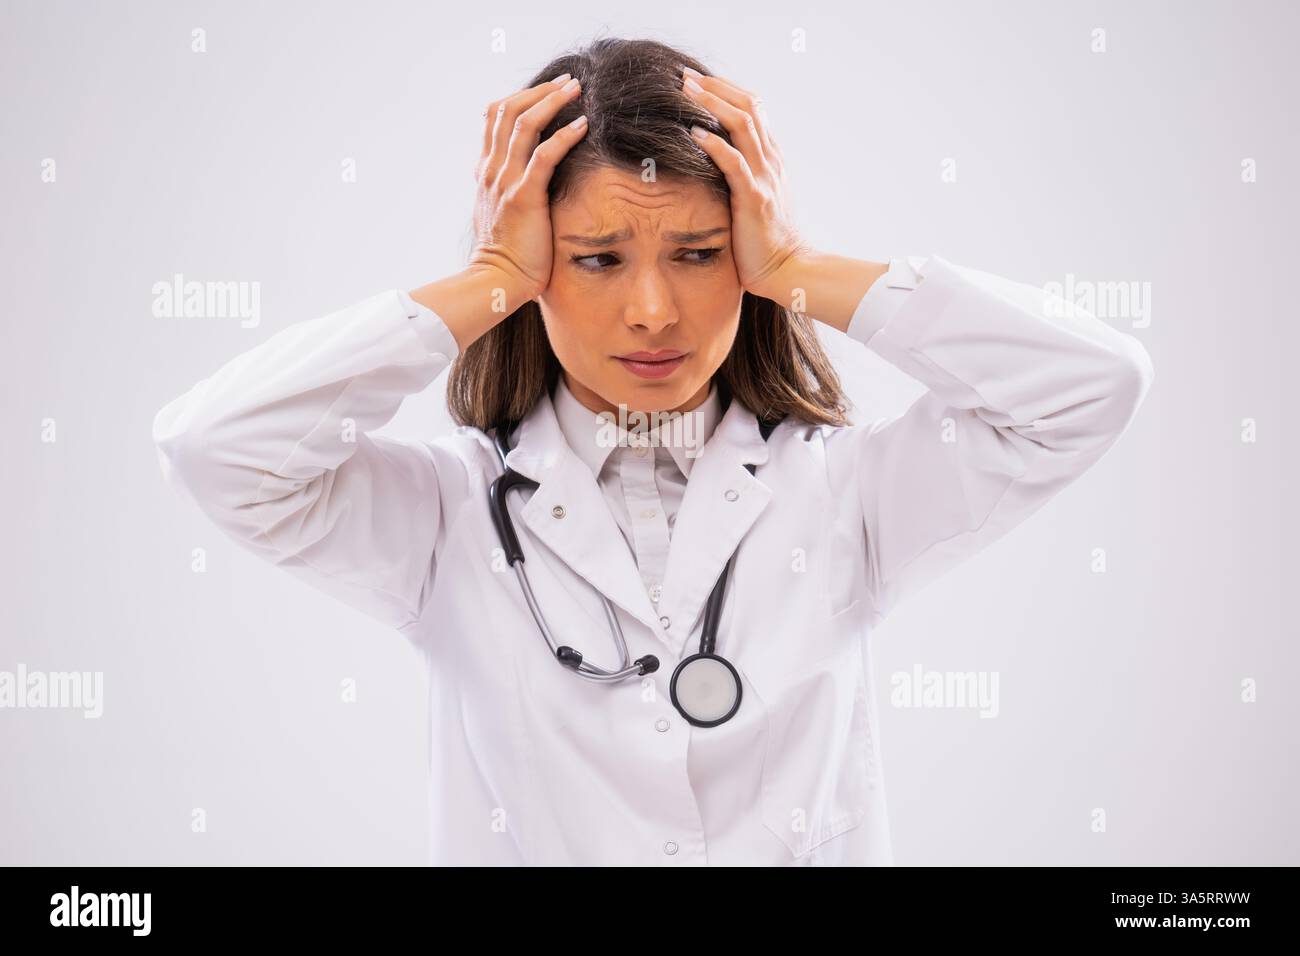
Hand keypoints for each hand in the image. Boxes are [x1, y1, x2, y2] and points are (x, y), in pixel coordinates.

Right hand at [470, 74, 588, 297]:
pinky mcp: (523, 197)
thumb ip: (502, 192)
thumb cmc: (505, 256)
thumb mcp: (498, 215)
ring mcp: (505, 181)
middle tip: (568, 81)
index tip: (548, 90)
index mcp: (486, 172)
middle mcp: (492, 170)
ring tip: (577, 89)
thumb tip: (513, 181)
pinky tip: (583, 125)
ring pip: (523, 124)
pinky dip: (564, 135)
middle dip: (540, 90)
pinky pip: (544, 156)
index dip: (520, 97)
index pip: (495, 118)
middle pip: (508, 110)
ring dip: (552, 101)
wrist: (495, 281)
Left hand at [680, 68, 812, 301]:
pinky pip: (734, 163)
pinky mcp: (754, 198)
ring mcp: (765, 177)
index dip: (726, 90)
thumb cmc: (766, 240)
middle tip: (685, 76)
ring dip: (712, 104)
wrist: (787, 269)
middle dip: (715, 87)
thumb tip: (715, 162)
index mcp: (772, 158)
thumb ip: (743, 175)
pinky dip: (713, 145)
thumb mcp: (757, 198)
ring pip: (742, 125)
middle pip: (748, 106)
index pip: (754, 108)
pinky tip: (693, 133)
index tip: (698, 81)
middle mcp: (771, 161)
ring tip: (685, 91)